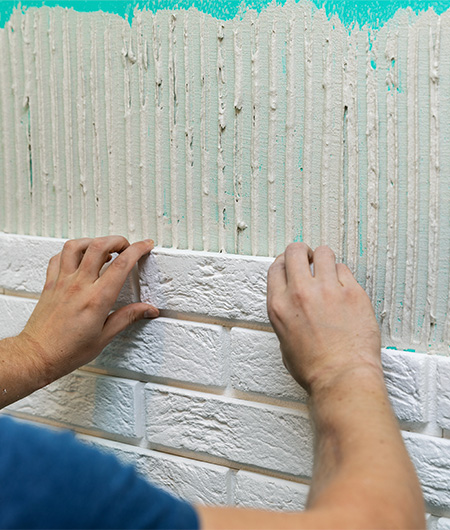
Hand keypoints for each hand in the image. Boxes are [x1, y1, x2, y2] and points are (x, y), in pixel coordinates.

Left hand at [15, 236, 158, 384]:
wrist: (38, 355)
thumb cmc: (68, 350)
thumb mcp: (105, 337)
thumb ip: (127, 317)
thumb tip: (147, 309)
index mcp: (96, 299)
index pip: (121, 265)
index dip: (137, 250)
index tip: (146, 246)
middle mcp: (79, 286)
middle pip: (99, 246)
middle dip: (117, 240)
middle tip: (126, 247)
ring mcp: (62, 282)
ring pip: (76, 246)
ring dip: (93, 242)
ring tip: (104, 249)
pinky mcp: (50, 283)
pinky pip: (59, 257)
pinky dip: (72, 252)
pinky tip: (80, 259)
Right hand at [267, 243, 380, 393]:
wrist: (342, 378)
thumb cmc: (315, 369)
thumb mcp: (284, 341)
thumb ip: (285, 315)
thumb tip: (293, 303)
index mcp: (279, 306)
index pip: (276, 267)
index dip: (284, 263)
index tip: (292, 265)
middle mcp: (300, 293)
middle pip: (296, 251)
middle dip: (302, 252)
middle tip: (309, 259)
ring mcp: (327, 290)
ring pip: (324, 253)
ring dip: (324, 260)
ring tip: (329, 272)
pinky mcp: (352, 292)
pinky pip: (345, 270)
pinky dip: (343, 277)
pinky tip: (344, 291)